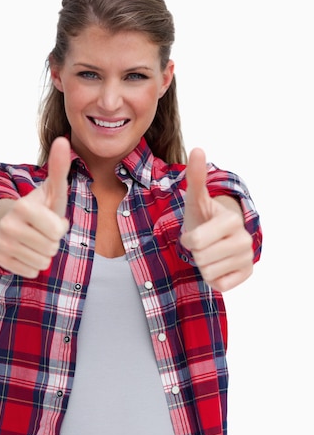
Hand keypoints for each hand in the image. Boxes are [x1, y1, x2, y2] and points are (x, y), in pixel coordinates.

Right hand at [0, 136, 70, 276]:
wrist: (6, 223)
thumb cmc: (38, 208)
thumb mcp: (50, 190)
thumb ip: (58, 169)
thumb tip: (63, 140)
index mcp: (23, 207)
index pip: (56, 231)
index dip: (59, 227)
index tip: (50, 219)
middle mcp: (8, 226)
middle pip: (51, 248)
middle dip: (52, 241)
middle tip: (42, 231)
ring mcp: (2, 244)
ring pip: (43, 262)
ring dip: (45, 254)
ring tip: (35, 241)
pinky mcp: (1, 260)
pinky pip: (32, 272)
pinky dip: (33, 265)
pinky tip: (26, 251)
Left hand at [180, 148, 253, 291]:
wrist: (215, 238)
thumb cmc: (202, 219)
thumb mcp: (195, 200)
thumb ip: (196, 177)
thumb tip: (198, 149)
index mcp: (232, 220)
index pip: (195, 242)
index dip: (188, 240)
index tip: (194, 233)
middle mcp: (244, 239)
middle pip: (201, 258)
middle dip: (195, 253)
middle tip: (202, 244)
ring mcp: (247, 258)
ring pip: (208, 272)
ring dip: (202, 265)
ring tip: (209, 253)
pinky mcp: (246, 275)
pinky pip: (218, 285)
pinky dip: (213, 278)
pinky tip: (217, 265)